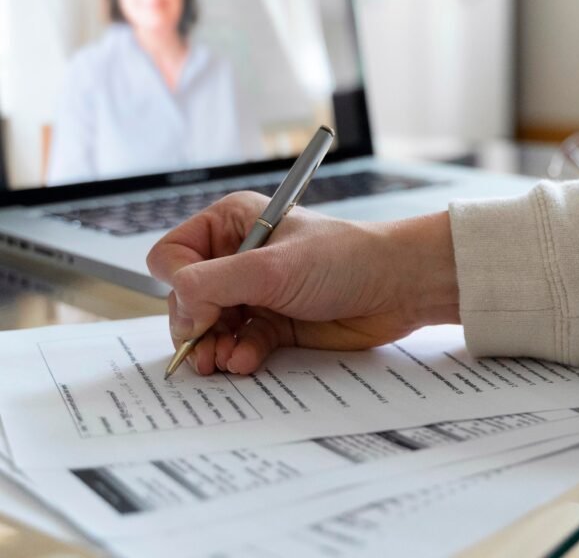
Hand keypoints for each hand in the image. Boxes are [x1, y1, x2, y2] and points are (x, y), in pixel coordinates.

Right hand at [147, 192, 458, 375]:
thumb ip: (214, 283)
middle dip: (193, 326)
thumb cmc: (345, 259)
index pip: (173, 255)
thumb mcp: (273, 267)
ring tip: (223, 361)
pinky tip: (247, 362)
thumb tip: (179, 309)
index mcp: (232, 223)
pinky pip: (239, 345)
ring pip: (209, 328)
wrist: (398, 287)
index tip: (199, 309)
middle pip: (186, 298)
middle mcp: (239, 256)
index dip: (179, 285)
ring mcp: (256, 292)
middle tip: (204, 350)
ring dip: (212, 348)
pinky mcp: (275, 324)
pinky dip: (239, 356)